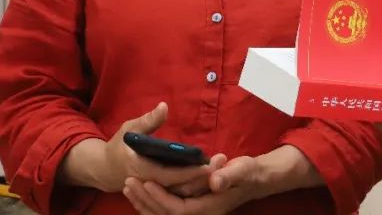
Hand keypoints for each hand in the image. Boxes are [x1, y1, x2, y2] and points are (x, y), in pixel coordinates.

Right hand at [98, 103, 223, 195]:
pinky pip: (175, 192)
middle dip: (198, 179)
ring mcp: (152, 190)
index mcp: (140, 168)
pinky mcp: (156, 191)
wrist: (105, 169)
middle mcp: (147, 183)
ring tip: (219, 171)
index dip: (188, 173)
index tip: (206, 167)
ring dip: (197, 184)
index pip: (168, 175)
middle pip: (177, 187)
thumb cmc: (120, 145)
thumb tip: (164, 106)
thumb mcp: (130, 129)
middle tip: (219, 168)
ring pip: (177, 192)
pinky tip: (208, 178)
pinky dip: (190, 186)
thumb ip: (148, 120)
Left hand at [124, 156, 263, 214]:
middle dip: (145, 199)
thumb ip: (228, 175)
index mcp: (208, 208)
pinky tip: (140, 192)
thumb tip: (214, 181)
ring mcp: (193, 213)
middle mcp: (198, 214)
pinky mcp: (190, 206)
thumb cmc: (248, 173)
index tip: (146, 181)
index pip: (177, 208)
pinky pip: (165, 210)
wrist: (253, 180)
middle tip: (129, 181)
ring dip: (143, 202)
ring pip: (161, 214)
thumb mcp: (242, 170)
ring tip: (128, 187)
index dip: (160, 197)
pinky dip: (150, 203)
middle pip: (164, 214)